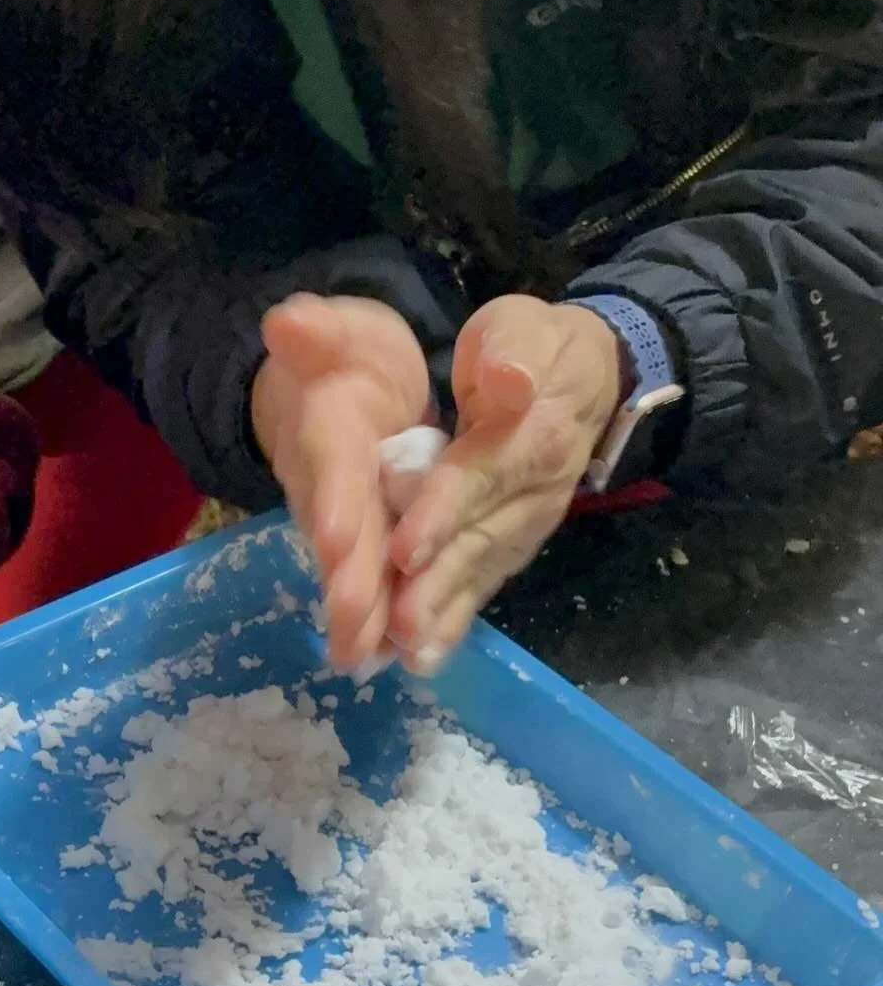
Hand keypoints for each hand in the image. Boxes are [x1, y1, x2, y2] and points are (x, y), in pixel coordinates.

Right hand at [253, 293, 431, 669]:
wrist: (334, 389)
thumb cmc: (348, 357)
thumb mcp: (342, 331)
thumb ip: (319, 329)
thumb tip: (285, 321)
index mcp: (327, 425)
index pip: (328, 463)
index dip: (333, 500)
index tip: (339, 540)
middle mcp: (329, 483)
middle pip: (339, 533)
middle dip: (347, 579)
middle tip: (356, 626)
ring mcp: (345, 520)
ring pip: (354, 569)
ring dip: (362, 613)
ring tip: (371, 657)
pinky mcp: (367, 544)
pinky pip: (378, 584)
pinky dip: (386, 622)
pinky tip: (405, 658)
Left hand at [386, 297, 622, 670]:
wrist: (596, 375)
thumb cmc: (539, 344)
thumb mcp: (525, 327)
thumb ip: (513, 350)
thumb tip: (507, 378)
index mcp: (535, 431)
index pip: (481, 474)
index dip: (442, 512)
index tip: (403, 549)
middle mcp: (537, 489)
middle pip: (480, 539)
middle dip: (433, 585)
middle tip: (389, 627)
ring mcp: (529, 522)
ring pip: (481, 571)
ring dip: (442, 614)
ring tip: (400, 653)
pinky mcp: (517, 541)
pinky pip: (486, 583)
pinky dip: (456, 622)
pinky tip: (422, 658)